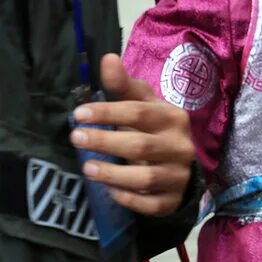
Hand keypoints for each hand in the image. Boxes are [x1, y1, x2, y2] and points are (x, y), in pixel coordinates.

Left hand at [70, 54, 195, 215]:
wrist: (185, 166)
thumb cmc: (157, 130)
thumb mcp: (145, 105)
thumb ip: (124, 86)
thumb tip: (107, 58)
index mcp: (173, 118)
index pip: (139, 113)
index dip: (108, 112)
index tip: (79, 114)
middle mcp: (180, 146)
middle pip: (141, 146)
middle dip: (105, 142)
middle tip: (76, 138)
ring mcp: (179, 174)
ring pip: (146, 178)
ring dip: (113, 174)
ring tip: (87, 168)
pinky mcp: (174, 199)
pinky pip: (151, 204)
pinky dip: (130, 199)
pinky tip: (111, 192)